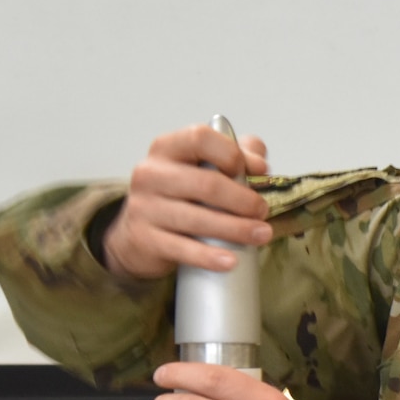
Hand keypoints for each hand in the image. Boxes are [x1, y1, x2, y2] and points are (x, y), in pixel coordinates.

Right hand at [102, 123, 272, 280]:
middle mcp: (151, 173)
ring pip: (197, 219)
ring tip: (261, 235)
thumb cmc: (179, 196)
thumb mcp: (202, 167)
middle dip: (243, 200)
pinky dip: (209, 257)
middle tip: (262, 211)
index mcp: (167, 148)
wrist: (137, 235)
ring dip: (236, 229)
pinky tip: (230, 261)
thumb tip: (260, 165)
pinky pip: (183, 249)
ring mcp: (144, 207)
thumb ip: (236, 154)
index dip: (231, 153)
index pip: (200, 138)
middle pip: (206, 184)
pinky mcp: (145, 240)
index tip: (255, 171)